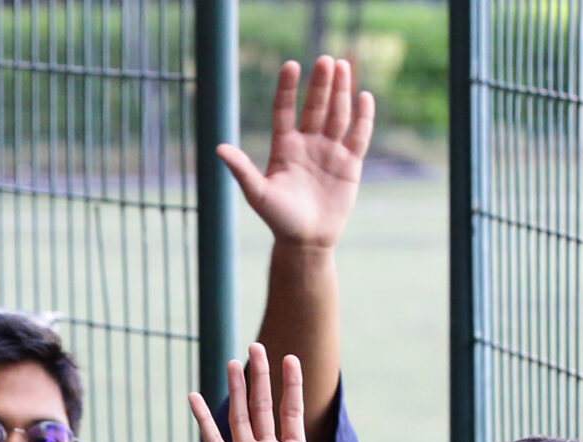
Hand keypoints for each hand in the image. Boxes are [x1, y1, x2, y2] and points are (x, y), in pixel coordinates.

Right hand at [189, 344, 369, 441]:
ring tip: (233, 361)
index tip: (290, 359)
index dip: (292, 385)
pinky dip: (204, 420)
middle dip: (261, 376)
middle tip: (256, 346)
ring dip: (236, 389)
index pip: (292, 412)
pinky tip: (194, 398)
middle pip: (264, 406)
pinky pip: (214, 441)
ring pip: (241, 416)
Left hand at [220, 57, 374, 252]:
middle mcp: (307, 144)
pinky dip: (362, 117)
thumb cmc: (278, 219)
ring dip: (341, 91)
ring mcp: (330, 151)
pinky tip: (363, 96)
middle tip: (324, 59)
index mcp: (284, 147)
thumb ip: (241, 169)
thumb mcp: (257, 193)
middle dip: (320, 84)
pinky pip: (358, 135)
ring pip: (337, 115)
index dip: (287, 89)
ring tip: (343, 66)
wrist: (306, 241)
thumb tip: (219, 147)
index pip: (284, 111)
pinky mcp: (350, 163)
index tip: (290, 65)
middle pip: (315, 107)